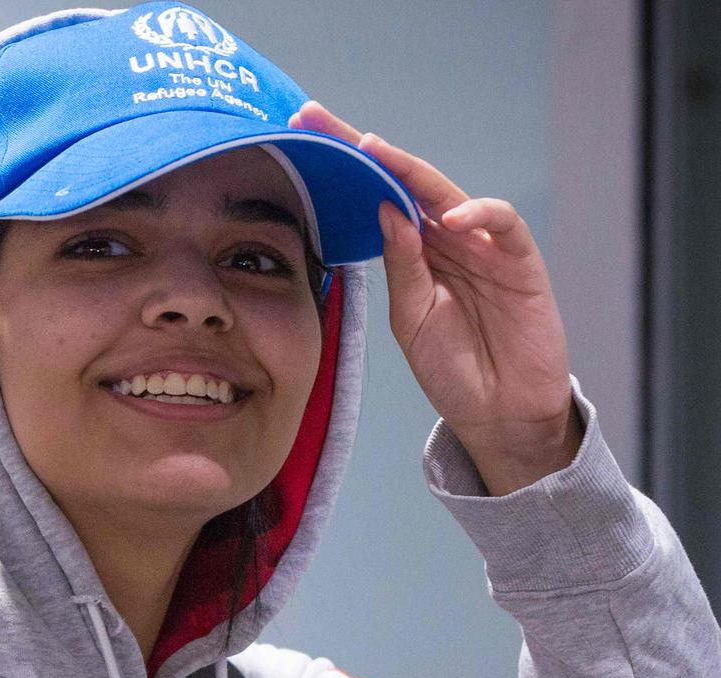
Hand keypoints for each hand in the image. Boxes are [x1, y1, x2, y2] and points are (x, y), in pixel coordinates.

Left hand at [290, 102, 582, 495]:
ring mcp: (482, 247)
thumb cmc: (452, 367)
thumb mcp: (411, 318)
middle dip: (363, 149)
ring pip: (447, 191)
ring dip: (411, 169)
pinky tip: (446, 217)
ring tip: (375, 151)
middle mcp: (445, 240)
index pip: (377, 198)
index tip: (301, 139)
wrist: (498, 413)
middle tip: (319, 119)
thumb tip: (384, 208)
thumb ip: (400, 266)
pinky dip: (477, 214)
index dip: (344, 170)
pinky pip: (501, 224)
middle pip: (404, 181)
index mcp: (415, 252)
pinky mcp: (520, 261)